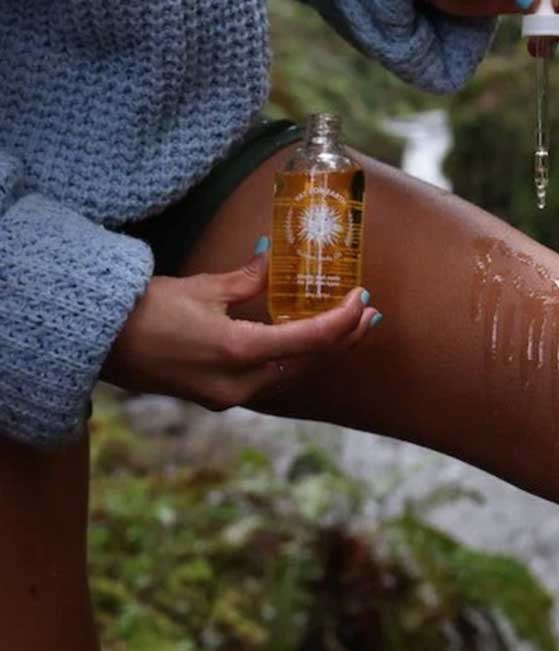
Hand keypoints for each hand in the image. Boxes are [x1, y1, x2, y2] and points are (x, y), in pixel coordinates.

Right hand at [102, 249, 377, 410]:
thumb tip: (275, 254)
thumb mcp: (204, 287)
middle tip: (370, 313)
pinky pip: (268, 379)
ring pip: (290, 373)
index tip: (363, 298)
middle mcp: (238, 384)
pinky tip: (304, 337)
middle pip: (307, 363)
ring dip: (321, 349)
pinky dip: (292, 357)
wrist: (96, 342)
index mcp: (238, 352)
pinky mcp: (217, 396)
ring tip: (349, 325)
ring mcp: (227, 397)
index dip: (343, 320)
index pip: (310, 340)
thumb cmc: (147, 309)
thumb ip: (249, 277)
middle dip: (343, 338)